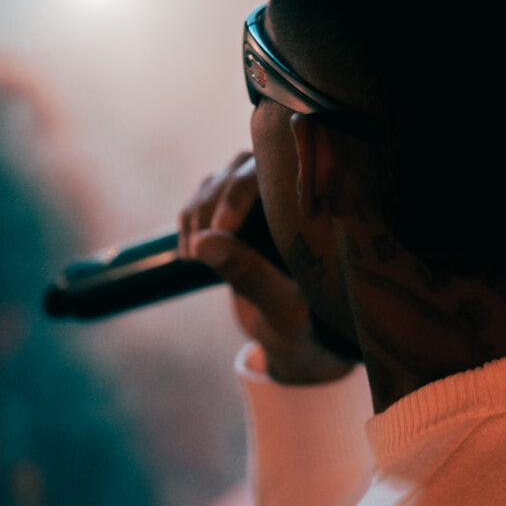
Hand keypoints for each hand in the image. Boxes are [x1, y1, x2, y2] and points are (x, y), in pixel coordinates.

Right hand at [179, 151, 354, 384]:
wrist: (301, 337)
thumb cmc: (306, 324)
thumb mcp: (280, 307)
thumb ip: (247, 273)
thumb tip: (202, 242)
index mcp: (316, 209)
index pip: (276, 172)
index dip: (240, 192)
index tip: (220, 230)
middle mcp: (292, 195)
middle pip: (242, 168)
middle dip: (212, 204)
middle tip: (197, 250)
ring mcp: (263, 198)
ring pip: (221, 178)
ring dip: (198, 211)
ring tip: (192, 256)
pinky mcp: (237, 210)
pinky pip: (206, 197)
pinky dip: (190, 219)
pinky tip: (189, 254)